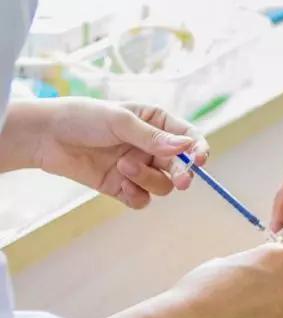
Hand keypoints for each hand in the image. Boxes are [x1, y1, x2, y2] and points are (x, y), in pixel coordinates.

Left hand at [31, 98, 208, 208]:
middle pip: (180, 166)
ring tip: (122, 167)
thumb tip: (185, 146)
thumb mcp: (119, 121)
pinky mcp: (122, 187)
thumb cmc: (83, 118)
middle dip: (182, 172)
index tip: (200, 158)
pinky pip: (142, 199)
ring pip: (162, 185)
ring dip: (147, 179)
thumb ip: (152, 137)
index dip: (198, 148)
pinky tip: (122, 186)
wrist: (47, 138)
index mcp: (155, 122)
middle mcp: (151, 147)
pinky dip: (137, 196)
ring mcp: (138, 168)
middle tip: (183, 180)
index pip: (187, 137)